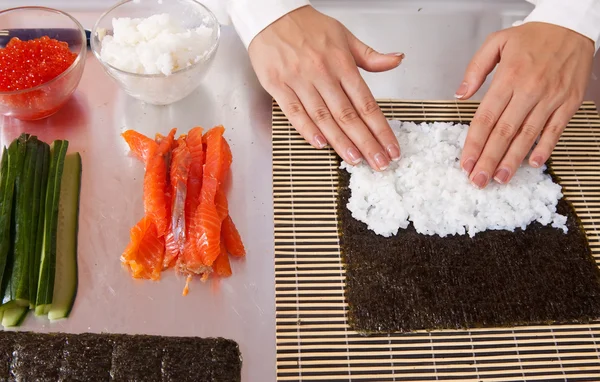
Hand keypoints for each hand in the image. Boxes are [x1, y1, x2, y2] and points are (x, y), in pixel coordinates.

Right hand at [248, 6, 403, 170]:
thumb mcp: (345, 36)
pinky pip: (294, 111)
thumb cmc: (308, 27)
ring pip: (323, 117)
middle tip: (379, 163)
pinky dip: (306, 129)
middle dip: (366, 142)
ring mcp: (299, 80)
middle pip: (348, 115)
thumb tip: (397, 60)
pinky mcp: (278, 85)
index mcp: (342, 63)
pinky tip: (320, 144)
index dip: (380, 129)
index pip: (366, 103)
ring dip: (341, 141)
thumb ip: (370, 56)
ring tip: (355, 160)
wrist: (271, 15)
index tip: (390, 147)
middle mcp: (323, 73)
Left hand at [457, 22, 594, 187]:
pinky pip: (555, 130)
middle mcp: (529, 90)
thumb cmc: (533, 36)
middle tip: (478, 180)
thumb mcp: (497, 42)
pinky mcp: (568, 103)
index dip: (474, 143)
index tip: (466, 162)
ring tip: (500, 178)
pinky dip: (544, 148)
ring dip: (512, 160)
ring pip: (527, 135)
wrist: (571, 26)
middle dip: (489, 159)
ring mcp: (550, 98)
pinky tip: (532, 163)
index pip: (485, 118)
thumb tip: (460, 95)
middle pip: (504, 132)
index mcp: (508, 78)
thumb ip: (475, 69)